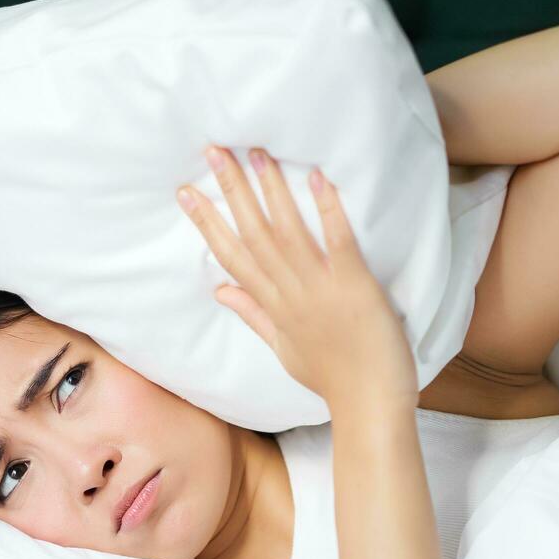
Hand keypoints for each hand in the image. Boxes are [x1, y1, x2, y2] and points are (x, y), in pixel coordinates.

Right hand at [177, 146, 418, 410]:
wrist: (371, 407)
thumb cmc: (333, 378)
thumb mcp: (284, 348)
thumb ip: (253, 314)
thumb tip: (219, 289)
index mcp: (273, 306)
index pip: (231, 256)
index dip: (207, 222)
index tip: (186, 191)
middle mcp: (291, 295)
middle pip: (253, 235)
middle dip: (232, 191)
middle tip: (214, 151)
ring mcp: (321, 291)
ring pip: (288, 234)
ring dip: (272, 191)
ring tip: (257, 153)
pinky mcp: (355, 288)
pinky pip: (338, 243)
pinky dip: (327, 211)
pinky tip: (318, 178)